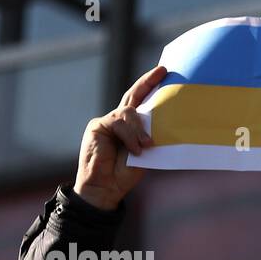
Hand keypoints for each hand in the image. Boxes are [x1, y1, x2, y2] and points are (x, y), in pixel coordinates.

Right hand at [72, 65, 166, 210]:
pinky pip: (118, 123)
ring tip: (146, 146)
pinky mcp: (97, 126)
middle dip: (148, 83)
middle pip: (133, 96)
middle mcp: (118, 120)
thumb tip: (160, 124)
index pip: (140, 101)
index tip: (163, 72)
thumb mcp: (144, 154)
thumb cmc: (125, 174)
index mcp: (130, 126)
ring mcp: (107, 121)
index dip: (150, 86)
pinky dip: (129, 136)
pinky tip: (135, 149)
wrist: (105, 188)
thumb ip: (148, 137)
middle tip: (163, 72)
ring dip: (140, 130)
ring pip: (129, 113)